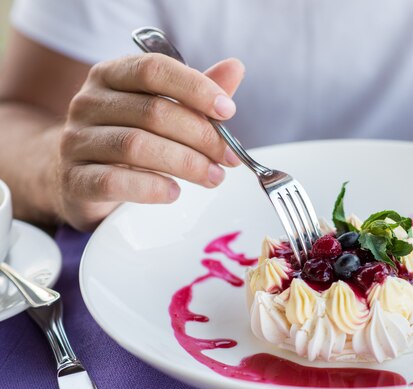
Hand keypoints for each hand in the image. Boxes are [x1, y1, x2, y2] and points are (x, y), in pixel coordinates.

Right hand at [56, 54, 244, 230]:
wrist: (78, 178)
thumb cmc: (129, 138)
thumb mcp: (162, 110)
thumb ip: (196, 93)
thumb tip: (235, 67)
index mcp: (111, 75)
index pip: (153, 69)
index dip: (194, 87)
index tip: (227, 111)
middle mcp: (88, 102)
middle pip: (152, 112)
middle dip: (200, 136)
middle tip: (228, 158)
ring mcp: (76, 141)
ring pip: (135, 146)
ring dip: (185, 163)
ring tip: (213, 177)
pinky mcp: (74, 179)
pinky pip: (113, 181)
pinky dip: (150, 188)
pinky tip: (174, 192)